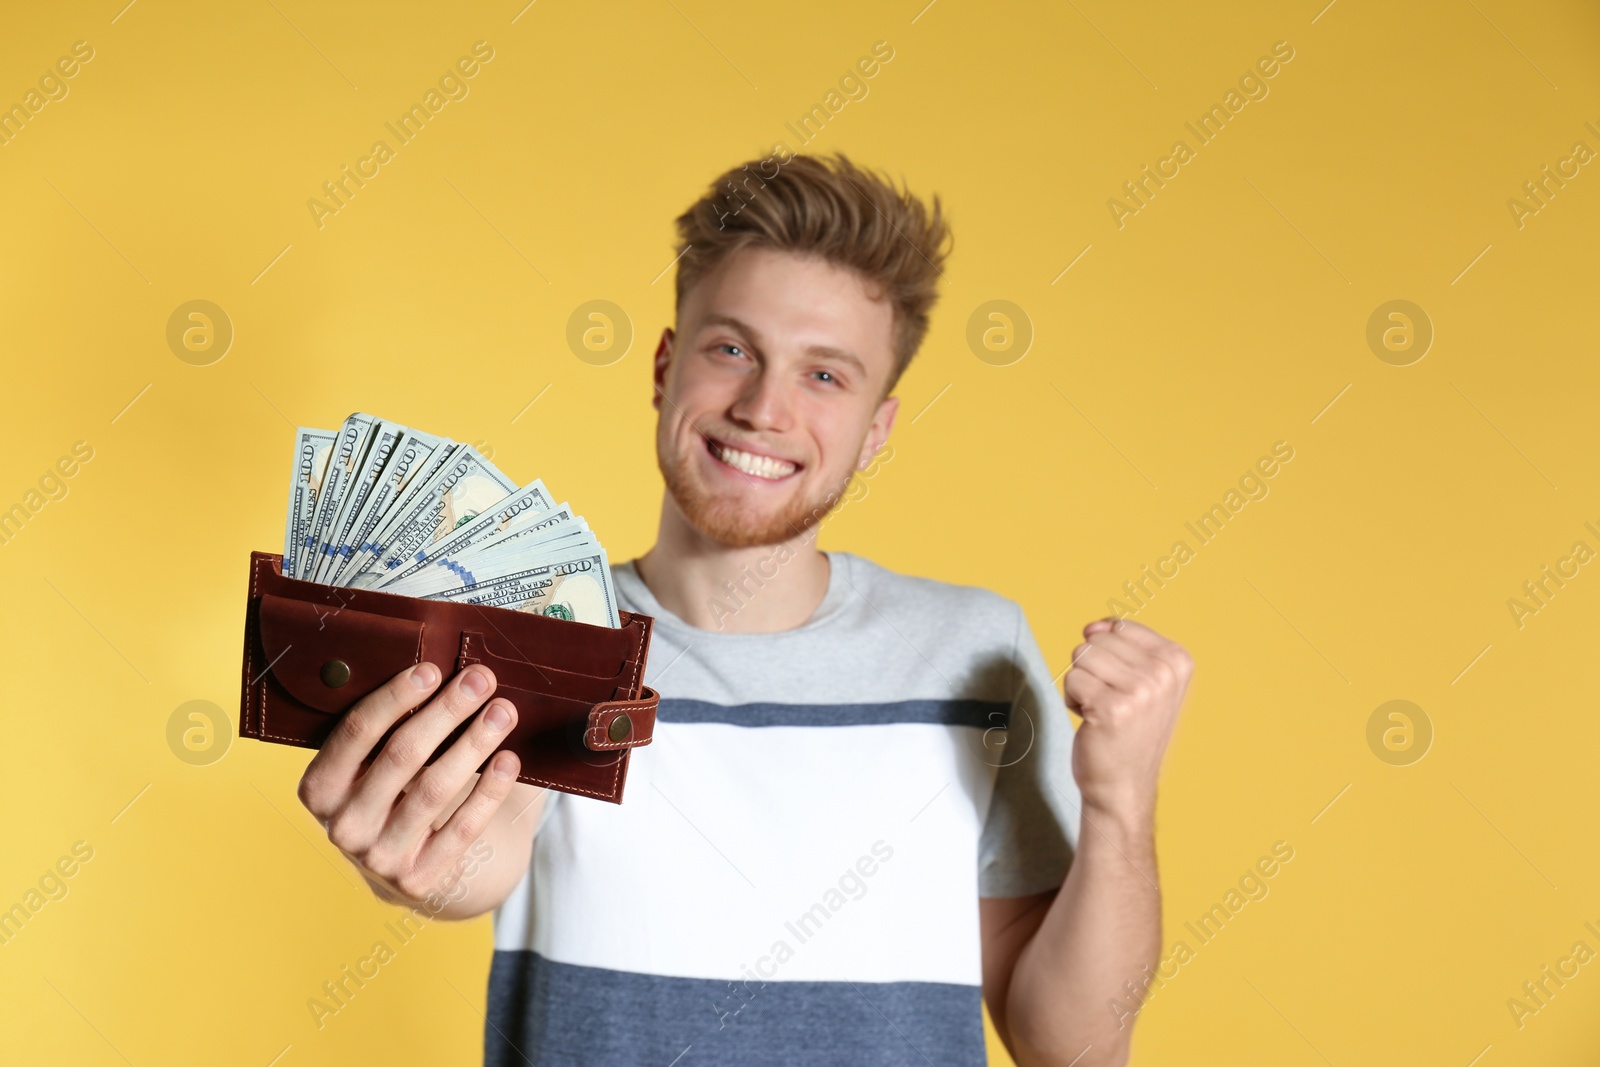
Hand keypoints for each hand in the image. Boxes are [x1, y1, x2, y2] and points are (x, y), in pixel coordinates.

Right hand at [296, 661, 521, 906]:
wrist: (402, 864)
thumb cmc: (392, 793)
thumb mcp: (369, 767)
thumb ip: (387, 728)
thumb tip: (436, 669)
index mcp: (319, 789)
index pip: (356, 732)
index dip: (396, 698)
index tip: (433, 670)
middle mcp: (343, 825)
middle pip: (402, 755)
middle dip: (447, 711)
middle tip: (481, 679)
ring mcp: (380, 857)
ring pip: (435, 788)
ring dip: (475, 743)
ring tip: (504, 711)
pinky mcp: (420, 878)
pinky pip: (463, 828)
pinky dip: (490, 791)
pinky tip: (510, 760)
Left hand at [1064, 618, 1191, 823]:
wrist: (1124, 783)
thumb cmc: (1128, 730)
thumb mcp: (1141, 678)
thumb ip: (1121, 643)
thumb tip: (1093, 626)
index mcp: (1177, 659)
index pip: (1118, 626)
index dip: (1107, 654)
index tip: (1123, 685)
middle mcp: (1164, 673)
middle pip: (1096, 640)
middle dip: (1092, 670)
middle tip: (1110, 702)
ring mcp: (1141, 690)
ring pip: (1081, 656)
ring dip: (1082, 683)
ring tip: (1101, 710)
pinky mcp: (1113, 708)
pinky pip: (1072, 679)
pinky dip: (1073, 699)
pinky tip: (1092, 720)